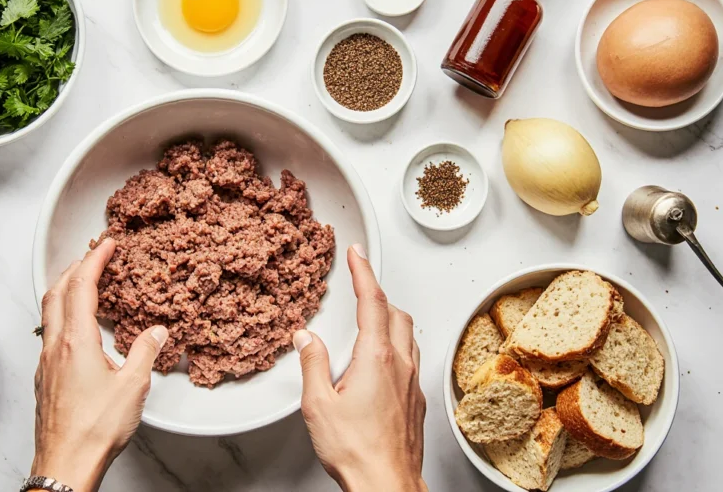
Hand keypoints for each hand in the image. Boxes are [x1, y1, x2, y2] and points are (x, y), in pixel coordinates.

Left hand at [31, 238, 168, 490]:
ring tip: (83, 285)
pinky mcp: (44, 380)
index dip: (95, 260)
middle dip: (74, 268)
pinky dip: (62, 317)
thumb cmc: (95, 428)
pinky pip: (50, 335)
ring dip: (65, 291)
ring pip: (49, 313)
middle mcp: (55, 347)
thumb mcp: (133, 386)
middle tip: (93, 256)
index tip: (107, 244)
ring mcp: (46, 364)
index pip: (82, 287)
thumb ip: (145, 353)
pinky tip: (78, 330)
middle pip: (56, 293)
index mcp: (76, 341)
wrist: (65, 463)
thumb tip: (157, 332)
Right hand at [294, 244, 427, 491]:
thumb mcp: (317, 404)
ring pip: (407, 334)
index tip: (357, 253)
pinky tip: (380, 361)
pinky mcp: (416, 400)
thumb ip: (312, 364)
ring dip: (389, 318)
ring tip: (368, 319)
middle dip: (377, 293)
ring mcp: (412, 382)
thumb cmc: (356, 450)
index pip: (372, 301)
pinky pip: (410, 358)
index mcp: (376, 358)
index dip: (363, 272)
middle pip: (395, 312)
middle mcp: (400, 365)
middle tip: (359, 285)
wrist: (386, 484)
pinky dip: (395, 346)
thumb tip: (306, 338)